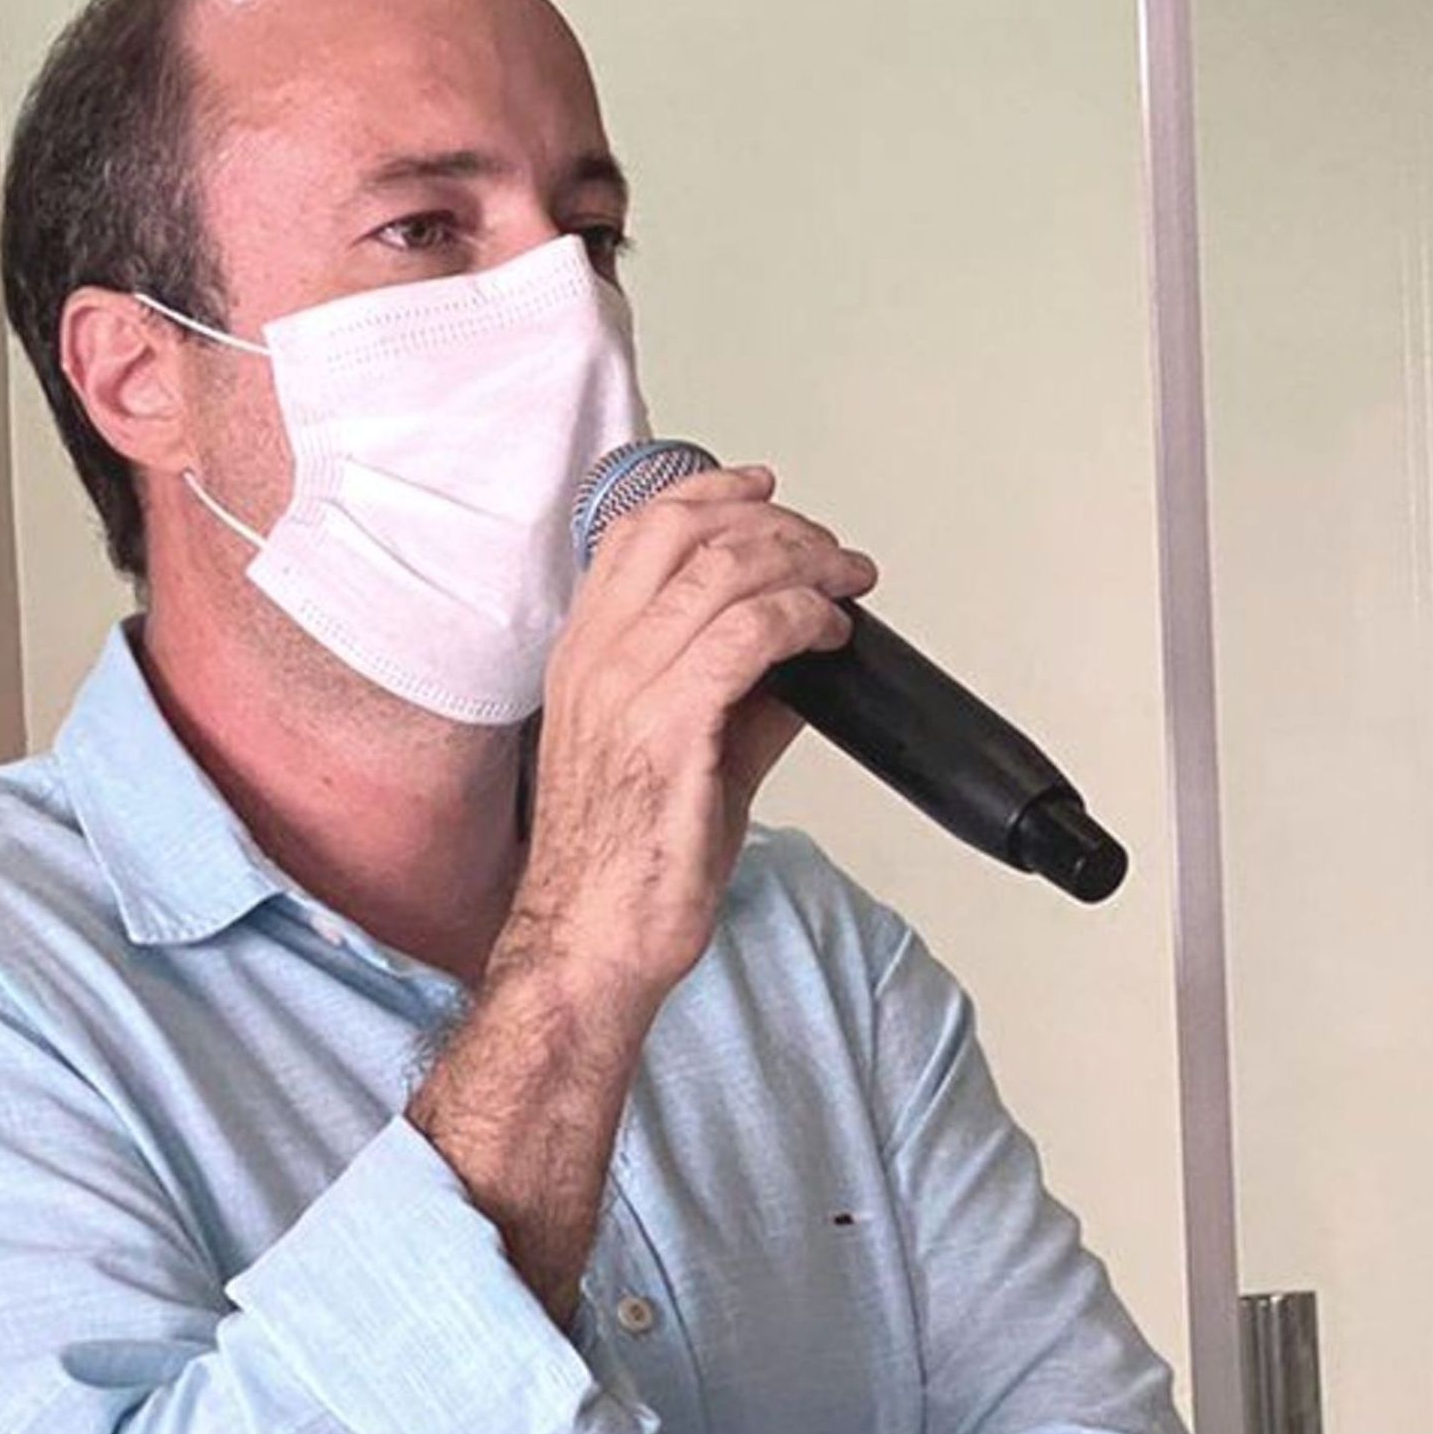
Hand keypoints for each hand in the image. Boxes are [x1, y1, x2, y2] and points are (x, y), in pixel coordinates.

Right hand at [512, 463, 876, 1002]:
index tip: (767, 490)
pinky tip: (830, 635)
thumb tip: (801, 661)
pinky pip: (749, 633)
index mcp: (585, 654)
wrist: (591, 942)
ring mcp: (625, 689)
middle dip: (776, 523)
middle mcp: (596, 658)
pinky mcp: (667, 729)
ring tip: (847, 583)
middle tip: (831, 551)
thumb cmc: (623, 866)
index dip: (710, 492)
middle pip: (686, 531)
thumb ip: (740, 697)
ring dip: (805, 564)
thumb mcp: (685, 757)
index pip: (639, 530)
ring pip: (725, 570)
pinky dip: (803, 618)